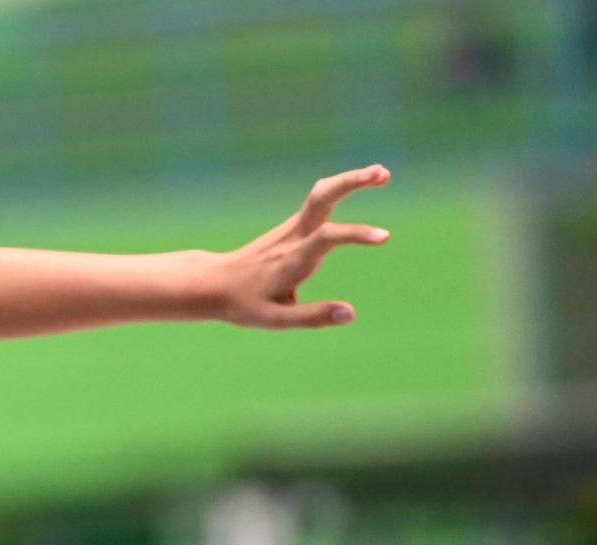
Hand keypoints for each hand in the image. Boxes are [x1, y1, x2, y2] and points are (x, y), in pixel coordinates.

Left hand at [213, 164, 391, 329]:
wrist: (212, 283)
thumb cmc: (243, 304)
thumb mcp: (274, 319)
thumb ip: (312, 316)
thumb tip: (351, 313)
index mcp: (291, 261)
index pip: (326, 239)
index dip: (354, 234)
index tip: (383, 236)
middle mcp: (292, 238)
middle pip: (321, 198)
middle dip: (351, 183)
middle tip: (383, 174)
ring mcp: (291, 229)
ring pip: (320, 195)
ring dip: (350, 180)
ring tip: (382, 173)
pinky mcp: (291, 228)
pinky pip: (319, 201)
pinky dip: (340, 188)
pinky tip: (360, 181)